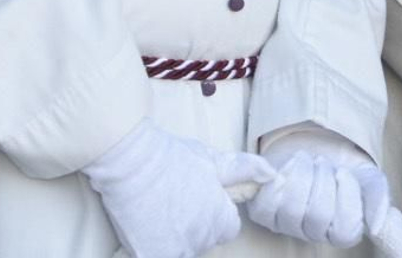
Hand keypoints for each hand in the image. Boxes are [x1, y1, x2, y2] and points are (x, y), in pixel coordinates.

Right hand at [82, 119, 264, 257]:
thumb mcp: (209, 159)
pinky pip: (157, 254)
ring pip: (181, 249)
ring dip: (170, 235)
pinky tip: (144, 222)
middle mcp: (203, 240)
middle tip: (171, 198)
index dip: (210, 211)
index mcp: (221, 219)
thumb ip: (243, 169)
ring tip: (156, 207)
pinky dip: (151, 244)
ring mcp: (178, 249)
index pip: (225, 228)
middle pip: (202, 240)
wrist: (130, 157)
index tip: (193, 196)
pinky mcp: (152, 254)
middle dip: (191, 224)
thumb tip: (271, 175)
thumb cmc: (170, 155)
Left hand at [244, 152, 388, 247]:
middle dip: (322, 179)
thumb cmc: (341, 167)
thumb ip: (379, 200)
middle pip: (318, 216)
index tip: (343, 172)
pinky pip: (267, 204)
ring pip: (292, 210)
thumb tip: (376, 226)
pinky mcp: (264, 212)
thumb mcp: (369, 178)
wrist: (310, 145)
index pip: (345, 231)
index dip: (345, 198)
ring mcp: (287, 224)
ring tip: (307, 160)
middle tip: (323, 162)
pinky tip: (286, 166)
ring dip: (301, 175)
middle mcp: (314, 233)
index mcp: (342, 231)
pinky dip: (278, 178)